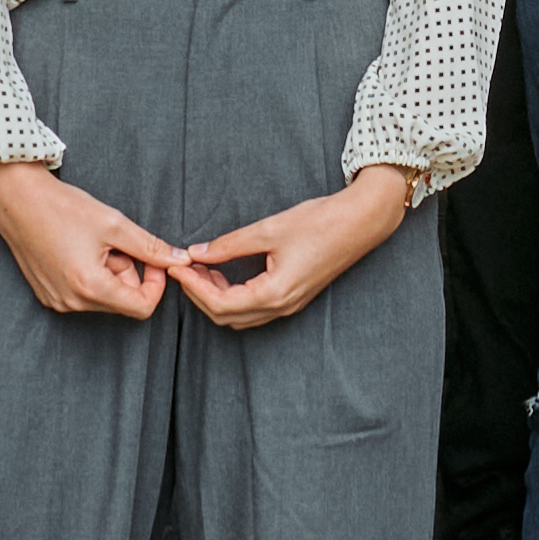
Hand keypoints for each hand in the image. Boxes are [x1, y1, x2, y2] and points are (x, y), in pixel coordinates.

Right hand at [0, 162, 186, 321]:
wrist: (16, 199)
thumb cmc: (62, 208)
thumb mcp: (114, 224)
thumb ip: (150, 246)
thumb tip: (180, 259)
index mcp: (90, 287)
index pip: (142, 308)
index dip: (156, 284)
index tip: (153, 260)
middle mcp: (71, 302)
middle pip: (122, 301)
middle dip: (130, 273)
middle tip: (119, 243)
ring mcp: (57, 300)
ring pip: (103, 296)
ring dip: (110, 272)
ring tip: (96, 243)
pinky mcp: (47, 294)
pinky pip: (82, 293)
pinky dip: (91, 274)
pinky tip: (79, 249)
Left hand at [175, 167, 417, 332]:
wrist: (361, 222)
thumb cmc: (320, 222)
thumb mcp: (269, 229)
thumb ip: (229, 244)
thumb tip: (197, 252)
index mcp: (275, 293)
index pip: (221, 304)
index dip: (194, 287)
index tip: (177, 267)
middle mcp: (282, 307)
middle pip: (227, 317)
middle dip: (199, 295)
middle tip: (184, 268)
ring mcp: (290, 305)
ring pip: (240, 316)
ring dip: (216, 298)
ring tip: (201, 269)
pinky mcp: (294, 297)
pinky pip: (255, 308)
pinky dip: (233, 296)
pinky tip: (225, 273)